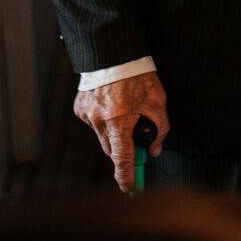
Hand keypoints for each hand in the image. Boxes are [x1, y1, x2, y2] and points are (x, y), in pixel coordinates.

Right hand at [73, 71, 169, 192]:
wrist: (113, 51)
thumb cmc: (137, 74)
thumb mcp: (157, 101)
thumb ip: (159, 128)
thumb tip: (155, 149)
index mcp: (118, 122)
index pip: (122, 159)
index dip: (127, 177)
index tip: (130, 189)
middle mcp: (99, 121)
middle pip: (111, 150)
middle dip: (123, 149)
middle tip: (137, 138)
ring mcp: (87, 115)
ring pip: (102, 136)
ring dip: (113, 132)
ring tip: (124, 109)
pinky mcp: (80, 107)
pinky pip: (94, 122)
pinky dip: (103, 119)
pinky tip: (112, 102)